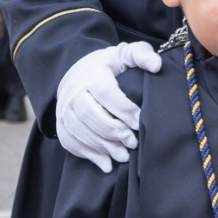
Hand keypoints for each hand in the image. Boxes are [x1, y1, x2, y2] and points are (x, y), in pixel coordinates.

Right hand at [55, 41, 160, 171]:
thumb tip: (156, 66)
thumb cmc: (108, 66)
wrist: (77, 70)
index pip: (106, 93)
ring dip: (102, 147)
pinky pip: (69, 141)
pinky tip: (105, 164)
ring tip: (123, 156)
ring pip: (80, 131)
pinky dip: (87, 154)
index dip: (124, 109)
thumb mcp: (125, 54)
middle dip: (114, 131)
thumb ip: (142, 55)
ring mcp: (64, 108)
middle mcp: (73, 91)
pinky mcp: (60, 123)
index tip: (139, 121)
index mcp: (92, 73)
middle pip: (91, 115)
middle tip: (133, 143)